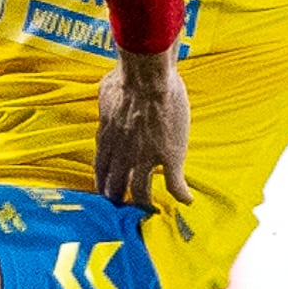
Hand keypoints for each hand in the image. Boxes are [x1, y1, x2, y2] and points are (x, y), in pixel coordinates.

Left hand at [94, 49, 191, 210]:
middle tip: (124, 207)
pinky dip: (181, 194)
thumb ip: (106, 100)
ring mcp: (145, 157)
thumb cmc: (126, 77)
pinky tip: (187, 200)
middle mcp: (122, 154)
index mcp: (106, 139)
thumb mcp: (106, 91)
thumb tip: (106, 93)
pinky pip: (175, 184)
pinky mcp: (169, 156)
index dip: (103, 184)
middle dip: (118, 200)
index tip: (105, 192)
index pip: (100, 170)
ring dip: (145, 203)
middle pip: (115, 187)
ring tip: (149, 210)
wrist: (147, 78)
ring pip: (141, 191)